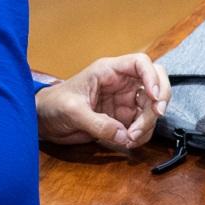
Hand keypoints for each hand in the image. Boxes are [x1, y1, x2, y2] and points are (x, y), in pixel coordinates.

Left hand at [35, 54, 170, 149]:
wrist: (45, 120)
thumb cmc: (54, 104)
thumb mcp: (72, 111)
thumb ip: (98, 123)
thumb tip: (124, 135)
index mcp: (108, 71)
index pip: (140, 63)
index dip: (152, 76)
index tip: (154, 97)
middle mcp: (120, 84)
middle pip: (155, 83)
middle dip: (159, 100)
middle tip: (156, 116)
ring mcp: (124, 102)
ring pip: (151, 108)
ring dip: (148, 124)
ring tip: (130, 138)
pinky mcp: (122, 119)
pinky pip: (142, 125)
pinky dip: (141, 134)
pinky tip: (128, 141)